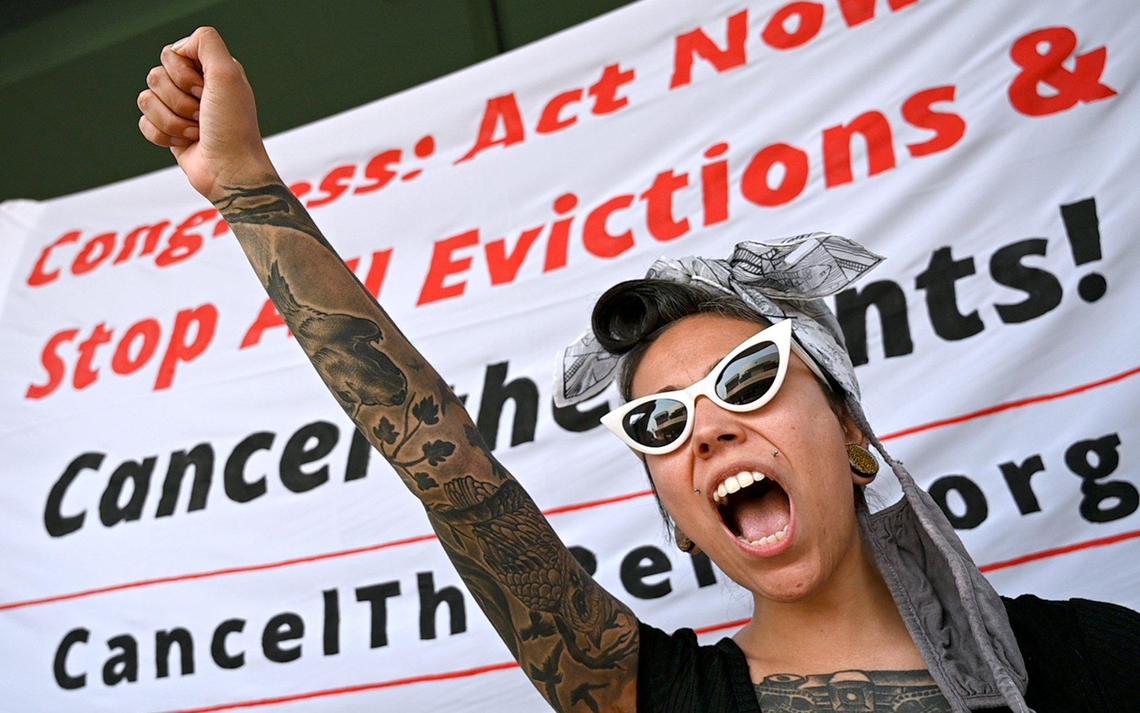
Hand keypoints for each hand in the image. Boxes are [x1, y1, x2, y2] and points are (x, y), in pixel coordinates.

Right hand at [137, 26, 278, 201]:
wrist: (230, 171)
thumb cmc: (233, 127)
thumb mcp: (228, 75)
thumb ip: (207, 43)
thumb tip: (182, 45)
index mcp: (210, 69)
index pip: (171, 53)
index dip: (183, 74)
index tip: (206, 90)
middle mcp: (195, 86)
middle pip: (155, 76)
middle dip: (179, 100)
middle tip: (203, 114)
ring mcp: (180, 109)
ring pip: (146, 100)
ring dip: (173, 120)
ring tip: (197, 131)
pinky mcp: (169, 130)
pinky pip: (144, 122)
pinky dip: (164, 135)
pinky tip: (186, 143)